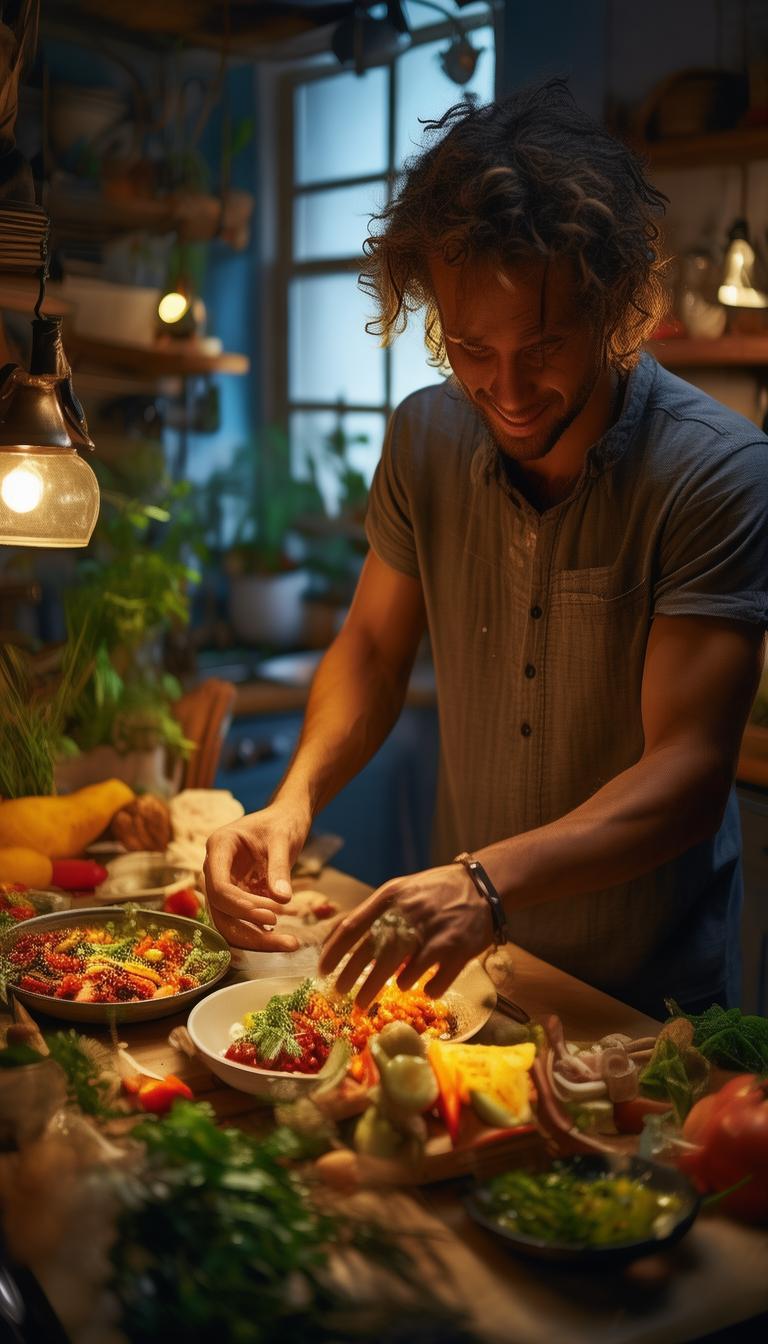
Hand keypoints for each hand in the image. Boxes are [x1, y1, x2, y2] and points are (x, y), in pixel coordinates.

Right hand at [203, 798, 311, 949]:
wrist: (285, 818)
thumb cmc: (282, 822)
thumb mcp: (283, 839)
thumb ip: (280, 868)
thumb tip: (283, 900)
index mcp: (219, 847)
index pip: (219, 887)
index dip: (242, 906)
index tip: (273, 915)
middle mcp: (214, 868)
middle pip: (221, 910)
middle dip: (250, 930)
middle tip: (287, 941)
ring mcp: (223, 884)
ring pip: (228, 922)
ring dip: (256, 938)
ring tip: (290, 944)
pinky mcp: (236, 896)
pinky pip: (241, 921)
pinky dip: (260, 932)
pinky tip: (284, 939)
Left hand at [318, 862, 493, 1007]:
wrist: (483, 885)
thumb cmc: (435, 891)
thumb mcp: (402, 891)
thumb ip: (376, 912)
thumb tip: (341, 938)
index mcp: (392, 897)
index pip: (352, 926)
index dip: (334, 951)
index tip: (322, 970)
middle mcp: (410, 914)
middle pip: (372, 954)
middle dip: (350, 978)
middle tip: (339, 994)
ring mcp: (435, 933)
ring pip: (401, 974)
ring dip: (379, 988)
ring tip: (366, 1000)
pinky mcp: (458, 950)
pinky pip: (435, 983)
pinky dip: (426, 990)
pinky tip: (423, 990)